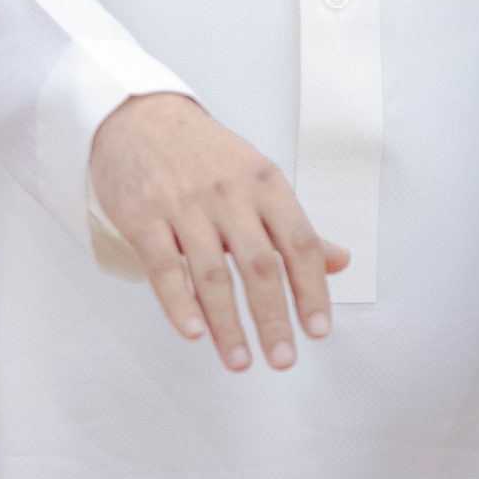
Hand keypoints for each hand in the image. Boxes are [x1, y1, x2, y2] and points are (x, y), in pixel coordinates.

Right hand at [90, 93, 348, 372]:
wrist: (138, 117)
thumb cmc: (204, 155)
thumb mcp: (257, 178)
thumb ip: (295, 226)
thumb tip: (341, 261)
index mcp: (265, 184)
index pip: (299, 243)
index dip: (312, 290)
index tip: (319, 331)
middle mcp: (228, 194)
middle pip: (258, 265)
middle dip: (274, 318)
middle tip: (283, 360)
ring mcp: (183, 205)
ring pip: (210, 274)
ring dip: (227, 324)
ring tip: (240, 361)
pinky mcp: (142, 216)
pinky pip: (163, 266)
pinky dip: (178, 303)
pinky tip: (194, 332)